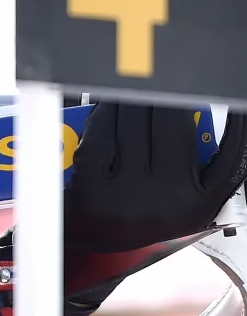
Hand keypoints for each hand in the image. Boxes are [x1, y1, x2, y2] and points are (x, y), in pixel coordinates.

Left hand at [64, 101, 246, 253]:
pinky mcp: (93, 188)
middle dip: (162, 91)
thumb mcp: (176, 194)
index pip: (233, 154)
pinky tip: (108, 106)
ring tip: (128, 88)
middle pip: (173, 121)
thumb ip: (193, 157)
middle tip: (156, 78)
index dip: (237, 124)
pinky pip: (102, 132)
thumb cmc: (133, 206)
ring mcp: (130, 196)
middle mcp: (170, 202)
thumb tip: (190, 102)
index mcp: (200, 203)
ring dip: (130, 97)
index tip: (231, 96)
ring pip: (134, 121)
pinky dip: (104, 113)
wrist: (84, 238)